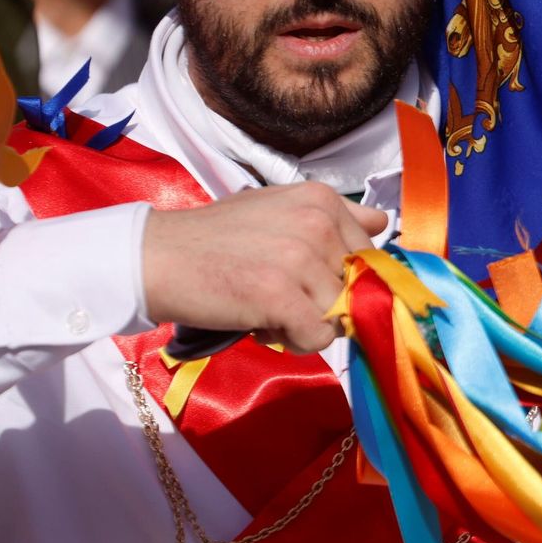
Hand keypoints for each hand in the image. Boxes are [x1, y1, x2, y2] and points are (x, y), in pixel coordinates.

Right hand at [142, 182, 388, 353]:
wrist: (157, 257)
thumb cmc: (217, 238)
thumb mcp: (279, 209)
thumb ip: (334, 217)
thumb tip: (384, 222)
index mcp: (322, 201)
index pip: (369, 257)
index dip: (340, 280)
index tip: (303, 279)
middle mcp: (317, 224)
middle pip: (355, 289)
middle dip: (323, 303)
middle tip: (279, 296)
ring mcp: (299, 258)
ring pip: (339, 316)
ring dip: (306, 325)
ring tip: (267, 310)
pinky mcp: (280, 295)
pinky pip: (318, 337)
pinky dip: (295, 342)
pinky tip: (262, 325)